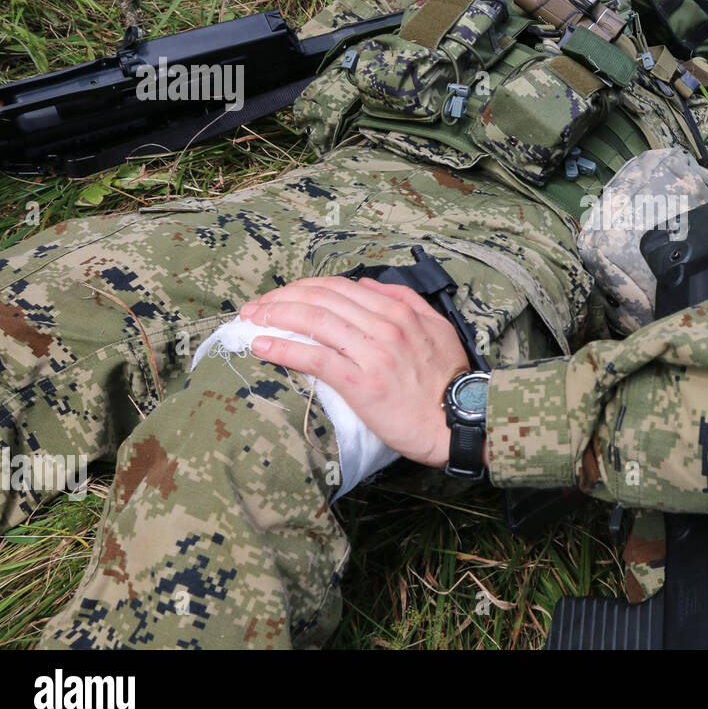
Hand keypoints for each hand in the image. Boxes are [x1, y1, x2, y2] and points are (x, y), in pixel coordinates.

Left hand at [239, 276, 469, 467]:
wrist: (456, 421)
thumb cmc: (447, 379)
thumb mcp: (437, 327)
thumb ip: (405, 300)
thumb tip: (367, 286)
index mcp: (399, 312)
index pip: (340, 287)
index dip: (304, 287)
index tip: (282, 294)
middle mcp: (384, 326)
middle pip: (321, 299)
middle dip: (282, 298)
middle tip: (256, 306)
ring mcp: (372, 354)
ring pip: (314, 322)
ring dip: (276, 316)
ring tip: (251, 320)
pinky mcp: (360, 383)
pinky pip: (315, 358)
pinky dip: (285, 348)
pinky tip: (262, 346)